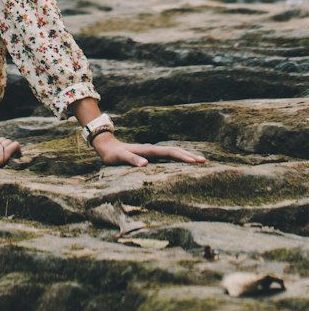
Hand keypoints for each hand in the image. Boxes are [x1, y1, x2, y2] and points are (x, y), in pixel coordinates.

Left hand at [91, 133, 205, 167]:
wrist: (106, 145)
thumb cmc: (113, 154)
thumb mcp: (120, 158)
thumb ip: (132, 160)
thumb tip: (145, 165)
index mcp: (148, 150)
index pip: (169, 153)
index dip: (182, 157)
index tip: (194, 162)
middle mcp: (152, 149)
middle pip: (174, 151)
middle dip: (189, 156)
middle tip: (204, 161)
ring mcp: (152, 151)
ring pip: (172, 151)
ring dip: (185, 155)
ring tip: (198, 160)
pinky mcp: (150, 154)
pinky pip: (167, 155)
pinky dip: (177, 157)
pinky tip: (182, 160)